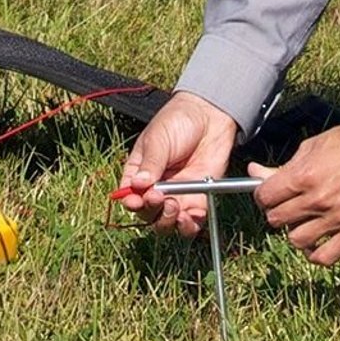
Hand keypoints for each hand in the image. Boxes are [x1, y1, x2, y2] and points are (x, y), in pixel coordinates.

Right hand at [116, 91, 239, 237]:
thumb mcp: (158, 139)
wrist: (210, 115)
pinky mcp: (198, 200)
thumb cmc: (177, 121)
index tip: (138, 201)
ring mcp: (177, 196)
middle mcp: (155, 189)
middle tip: (160, 198)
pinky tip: (191, 217)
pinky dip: (190, 225)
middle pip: (147, 214)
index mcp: (139, 173)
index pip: (129, 195)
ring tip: (175, 208)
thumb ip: (151, 163)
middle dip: (152, 211)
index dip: (132, 203)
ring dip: (168, 222)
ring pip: (167, 223)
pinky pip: (192, 222)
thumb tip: (138, 185)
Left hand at [249, 121, 339, 266]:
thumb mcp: (310, 148)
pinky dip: (315, 253)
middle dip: (276, 211)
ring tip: (303, 220)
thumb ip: (281, 167)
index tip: (268, 194)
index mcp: (304, 176)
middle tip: (286, 204)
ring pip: (296, 240)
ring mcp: (337, 218)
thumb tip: (254, 172)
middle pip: (276, 220)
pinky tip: (315, 241)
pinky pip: (325, 256)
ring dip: (295, 231)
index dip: (262, 196)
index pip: (264, 198)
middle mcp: (318, 200)